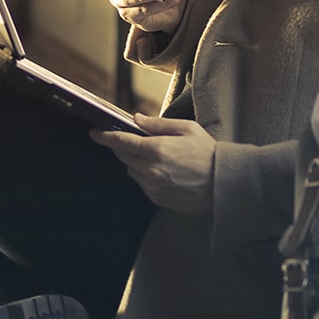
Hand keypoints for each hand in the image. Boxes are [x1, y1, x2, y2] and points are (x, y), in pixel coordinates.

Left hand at [90, 114, 214, 213]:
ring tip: (152, 156)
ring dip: (134, 161)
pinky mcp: (157, 199)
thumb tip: (136, 118)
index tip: (94, 133)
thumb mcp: (186, 129)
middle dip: (122, 147)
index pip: (122, 141)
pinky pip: (142, 184)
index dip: (105, 136)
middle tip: (128, 140)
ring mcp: (153, 187)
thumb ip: (158, 124)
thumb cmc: (208, 152)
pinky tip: (161, 171)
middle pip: (124, 156)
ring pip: (132, 171)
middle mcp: (151, 170)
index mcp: (157, 149)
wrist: (224, 184)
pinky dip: (144, 175)